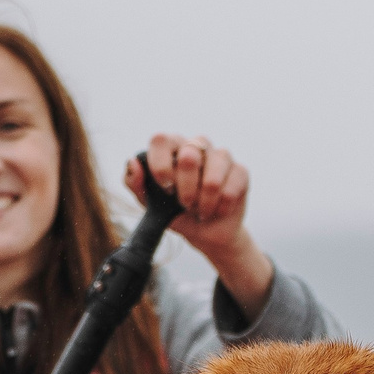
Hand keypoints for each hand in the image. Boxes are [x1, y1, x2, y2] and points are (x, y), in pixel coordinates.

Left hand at [126, 134, 275, 320]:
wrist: (204, 233)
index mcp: (171, 148)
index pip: (161, 140)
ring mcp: (221, 156)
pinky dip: (221, 208)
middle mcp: (196, 145)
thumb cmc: (174, 212)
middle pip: (188, 156)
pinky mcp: (240, 171)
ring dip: (204, 203)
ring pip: (212, 177)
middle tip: (185, 204)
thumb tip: (133, 162)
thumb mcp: (148, 203)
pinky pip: (230, 189)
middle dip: (185, 190)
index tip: (165, 188)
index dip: (161, 166)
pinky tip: (218, 210)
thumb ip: (135, 182)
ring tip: (201, 210)